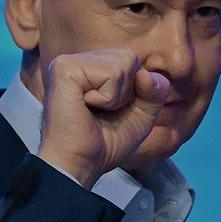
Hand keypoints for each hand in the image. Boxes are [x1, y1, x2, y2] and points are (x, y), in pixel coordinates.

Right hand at [35, 48, 169, 188]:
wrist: (81, 164)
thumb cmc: (107, 141)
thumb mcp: (144, 113)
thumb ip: (156, 89)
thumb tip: (143, 74)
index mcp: (92, 67)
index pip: (133, 61)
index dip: (136, 91)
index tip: (112, 111)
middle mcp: (79, 60)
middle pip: (130, 57)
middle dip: (128, 92)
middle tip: (103, 111)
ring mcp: (68, 62)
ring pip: (124, 61)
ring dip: (117, 95)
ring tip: (94, 109)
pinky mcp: (64, 68)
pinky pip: (111, 72)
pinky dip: (108, 97)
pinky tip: (86, 106)